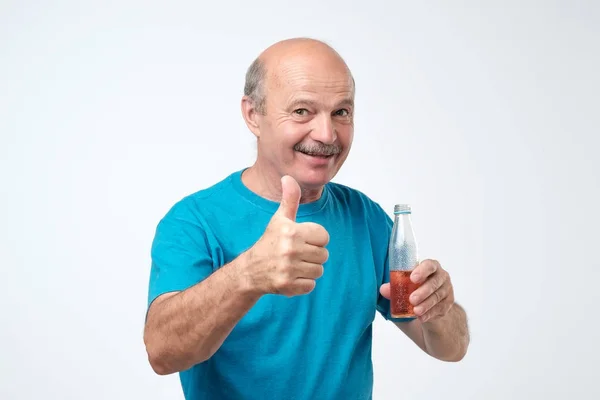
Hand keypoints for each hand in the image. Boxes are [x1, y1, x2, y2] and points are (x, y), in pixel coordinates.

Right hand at [245, 175, 329, 296]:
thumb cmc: (270, 242)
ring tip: (295, 265)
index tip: (302, 240)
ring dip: (309, 269)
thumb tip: (288, 177)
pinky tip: (291, 276)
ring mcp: (289, 269)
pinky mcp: (288, 286)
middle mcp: (290, 250)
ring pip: (319, 270)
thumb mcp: (279, 219)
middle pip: (324, 254)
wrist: (250, 270)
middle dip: (313, 255)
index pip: (324, 236)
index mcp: (291, 231)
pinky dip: (303, 283)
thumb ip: (289, 199)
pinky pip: (311, 285)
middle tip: (297, 254)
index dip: (315, 239)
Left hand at [380, 259, 454, 322]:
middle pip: (435, 282)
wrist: (430, 303)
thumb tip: (383, 289)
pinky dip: (430, 314)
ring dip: (426, 305)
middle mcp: (441, 276)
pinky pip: (440, 309)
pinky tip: (422, 318)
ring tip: (416, 311)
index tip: (413, 278)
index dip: (423, 270)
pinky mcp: (448, 304)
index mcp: (431, 267)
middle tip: (411, 299)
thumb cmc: (415, 288)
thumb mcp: (405, 286)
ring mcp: (446, 290)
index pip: (430, 265)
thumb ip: (394, 287)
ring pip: (437, 297)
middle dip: (423, 291)